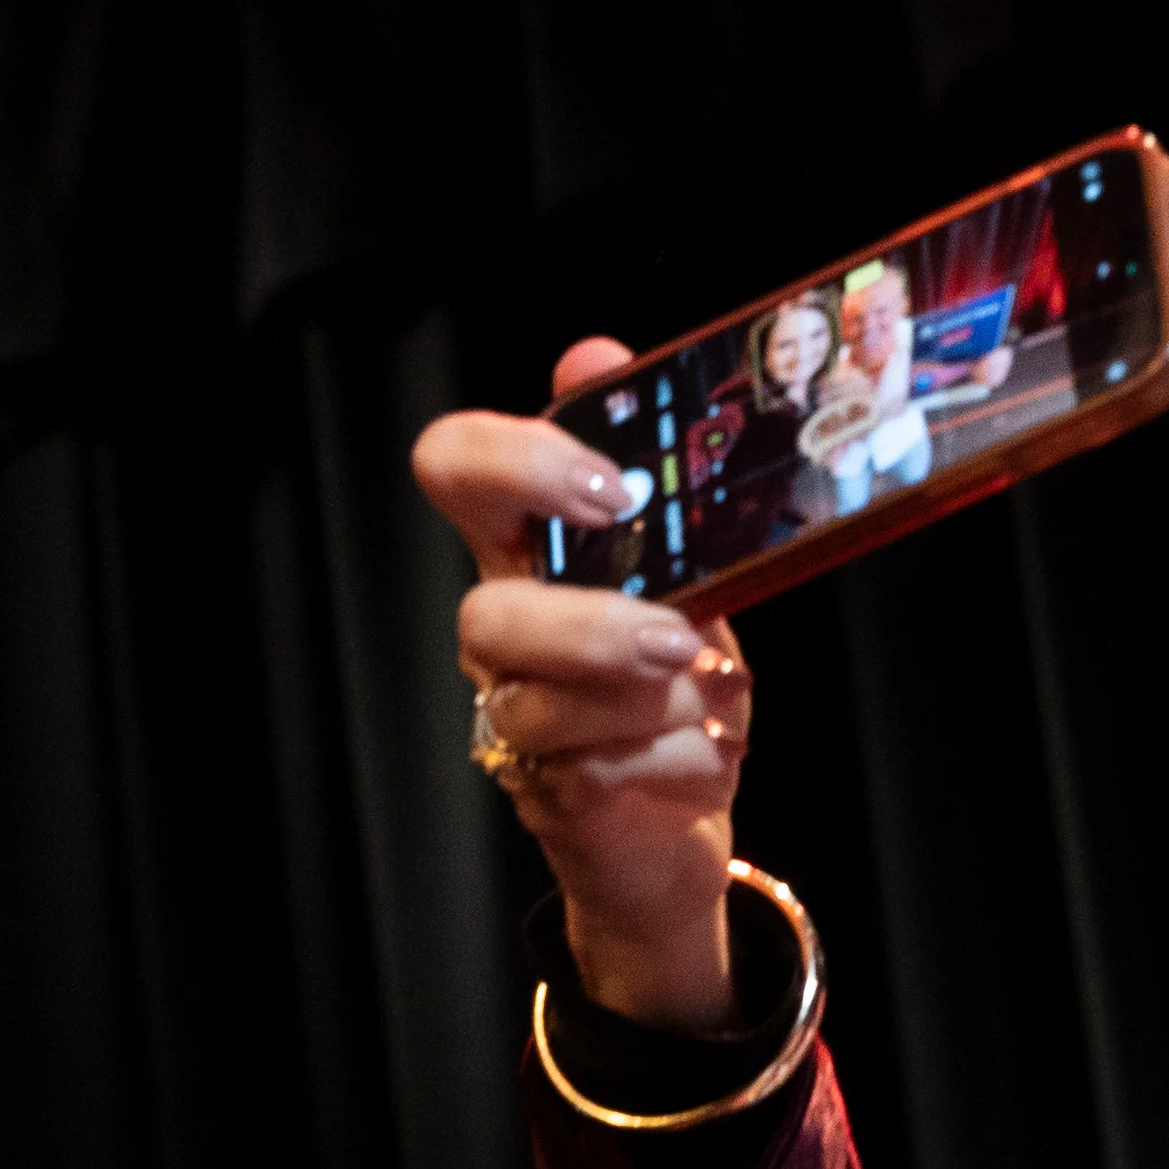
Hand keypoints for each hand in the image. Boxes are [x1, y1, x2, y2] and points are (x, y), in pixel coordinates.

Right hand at [409, 338, 757, 1031]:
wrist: (680, 820)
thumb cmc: (678, 683)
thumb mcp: (691, 571)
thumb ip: (654, 481)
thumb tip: (595, 349)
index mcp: (527, 552)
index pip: (455, 469)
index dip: (516, 465)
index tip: (609, 489)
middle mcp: (502, 634)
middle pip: (485, 615)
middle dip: (590, 628)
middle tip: (678, 636)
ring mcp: (516, 722)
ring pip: (544, 709)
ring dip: (655, 705)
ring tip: (712, 701)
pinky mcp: (553, 799)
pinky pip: (604, 775)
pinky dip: (683, 764)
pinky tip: (708, 754)